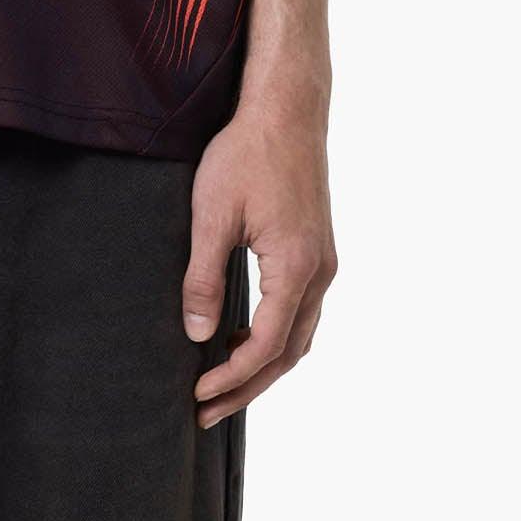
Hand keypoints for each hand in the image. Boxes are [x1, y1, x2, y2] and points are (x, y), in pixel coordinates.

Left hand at [182, 86, 336, 426]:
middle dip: (248, 386)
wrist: (286, 110)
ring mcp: (324, 262)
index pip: (267, 345)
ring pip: (300, 337)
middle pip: (288, 353)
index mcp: (296, 267)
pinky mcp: (318, 250)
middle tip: (206, 411)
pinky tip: (244, 336)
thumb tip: (196, 334)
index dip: (232, 377)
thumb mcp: (212, 213)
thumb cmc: (246, 153)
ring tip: (222, 385)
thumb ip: (203, 276)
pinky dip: (276, 337)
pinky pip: (302, 312)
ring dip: (264, 365)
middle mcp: (320, 273)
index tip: (198, 394)